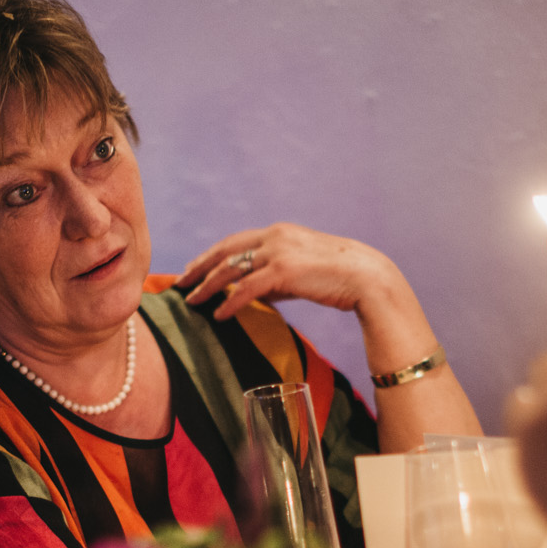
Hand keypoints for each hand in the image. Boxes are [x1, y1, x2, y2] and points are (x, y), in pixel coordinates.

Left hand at [180, 223, 406, 321]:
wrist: (366, 277)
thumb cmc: (338, 278)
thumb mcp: (301, 272)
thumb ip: (276, 280)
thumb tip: (253, 294)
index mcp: (279, 233)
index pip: (234, 241)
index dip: (210, 256)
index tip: (194, 269)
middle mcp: (275, 236)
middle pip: (225, 250)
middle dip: (200, 267)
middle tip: (180, 283)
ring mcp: (279, 251)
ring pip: (231, 268)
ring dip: (208, 286)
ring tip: (191, 301)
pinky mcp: (285, 271)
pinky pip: (248, 288)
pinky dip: (230, 302)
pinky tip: (219, 314)